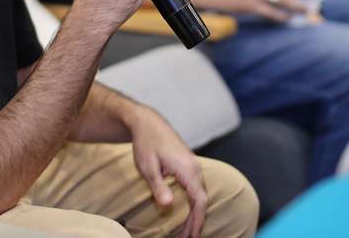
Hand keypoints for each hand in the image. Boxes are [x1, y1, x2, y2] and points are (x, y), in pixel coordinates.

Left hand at [129, 107, 206, 237]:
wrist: (148, 123)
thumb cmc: (146, 143)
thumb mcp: (147, 166)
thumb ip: (158, 186)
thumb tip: (168, 205)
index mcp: (188, 168)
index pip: (199, 200)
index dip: (197, 220)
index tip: (192, 236)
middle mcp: (195, 167)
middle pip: (202, 200)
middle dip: (197, 222)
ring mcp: (193, 165)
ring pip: (200, 194)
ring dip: (195, 213)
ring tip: (188, 232)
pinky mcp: (189, 165)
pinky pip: (196, 188)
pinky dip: (193, 203)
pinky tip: (186, 213)